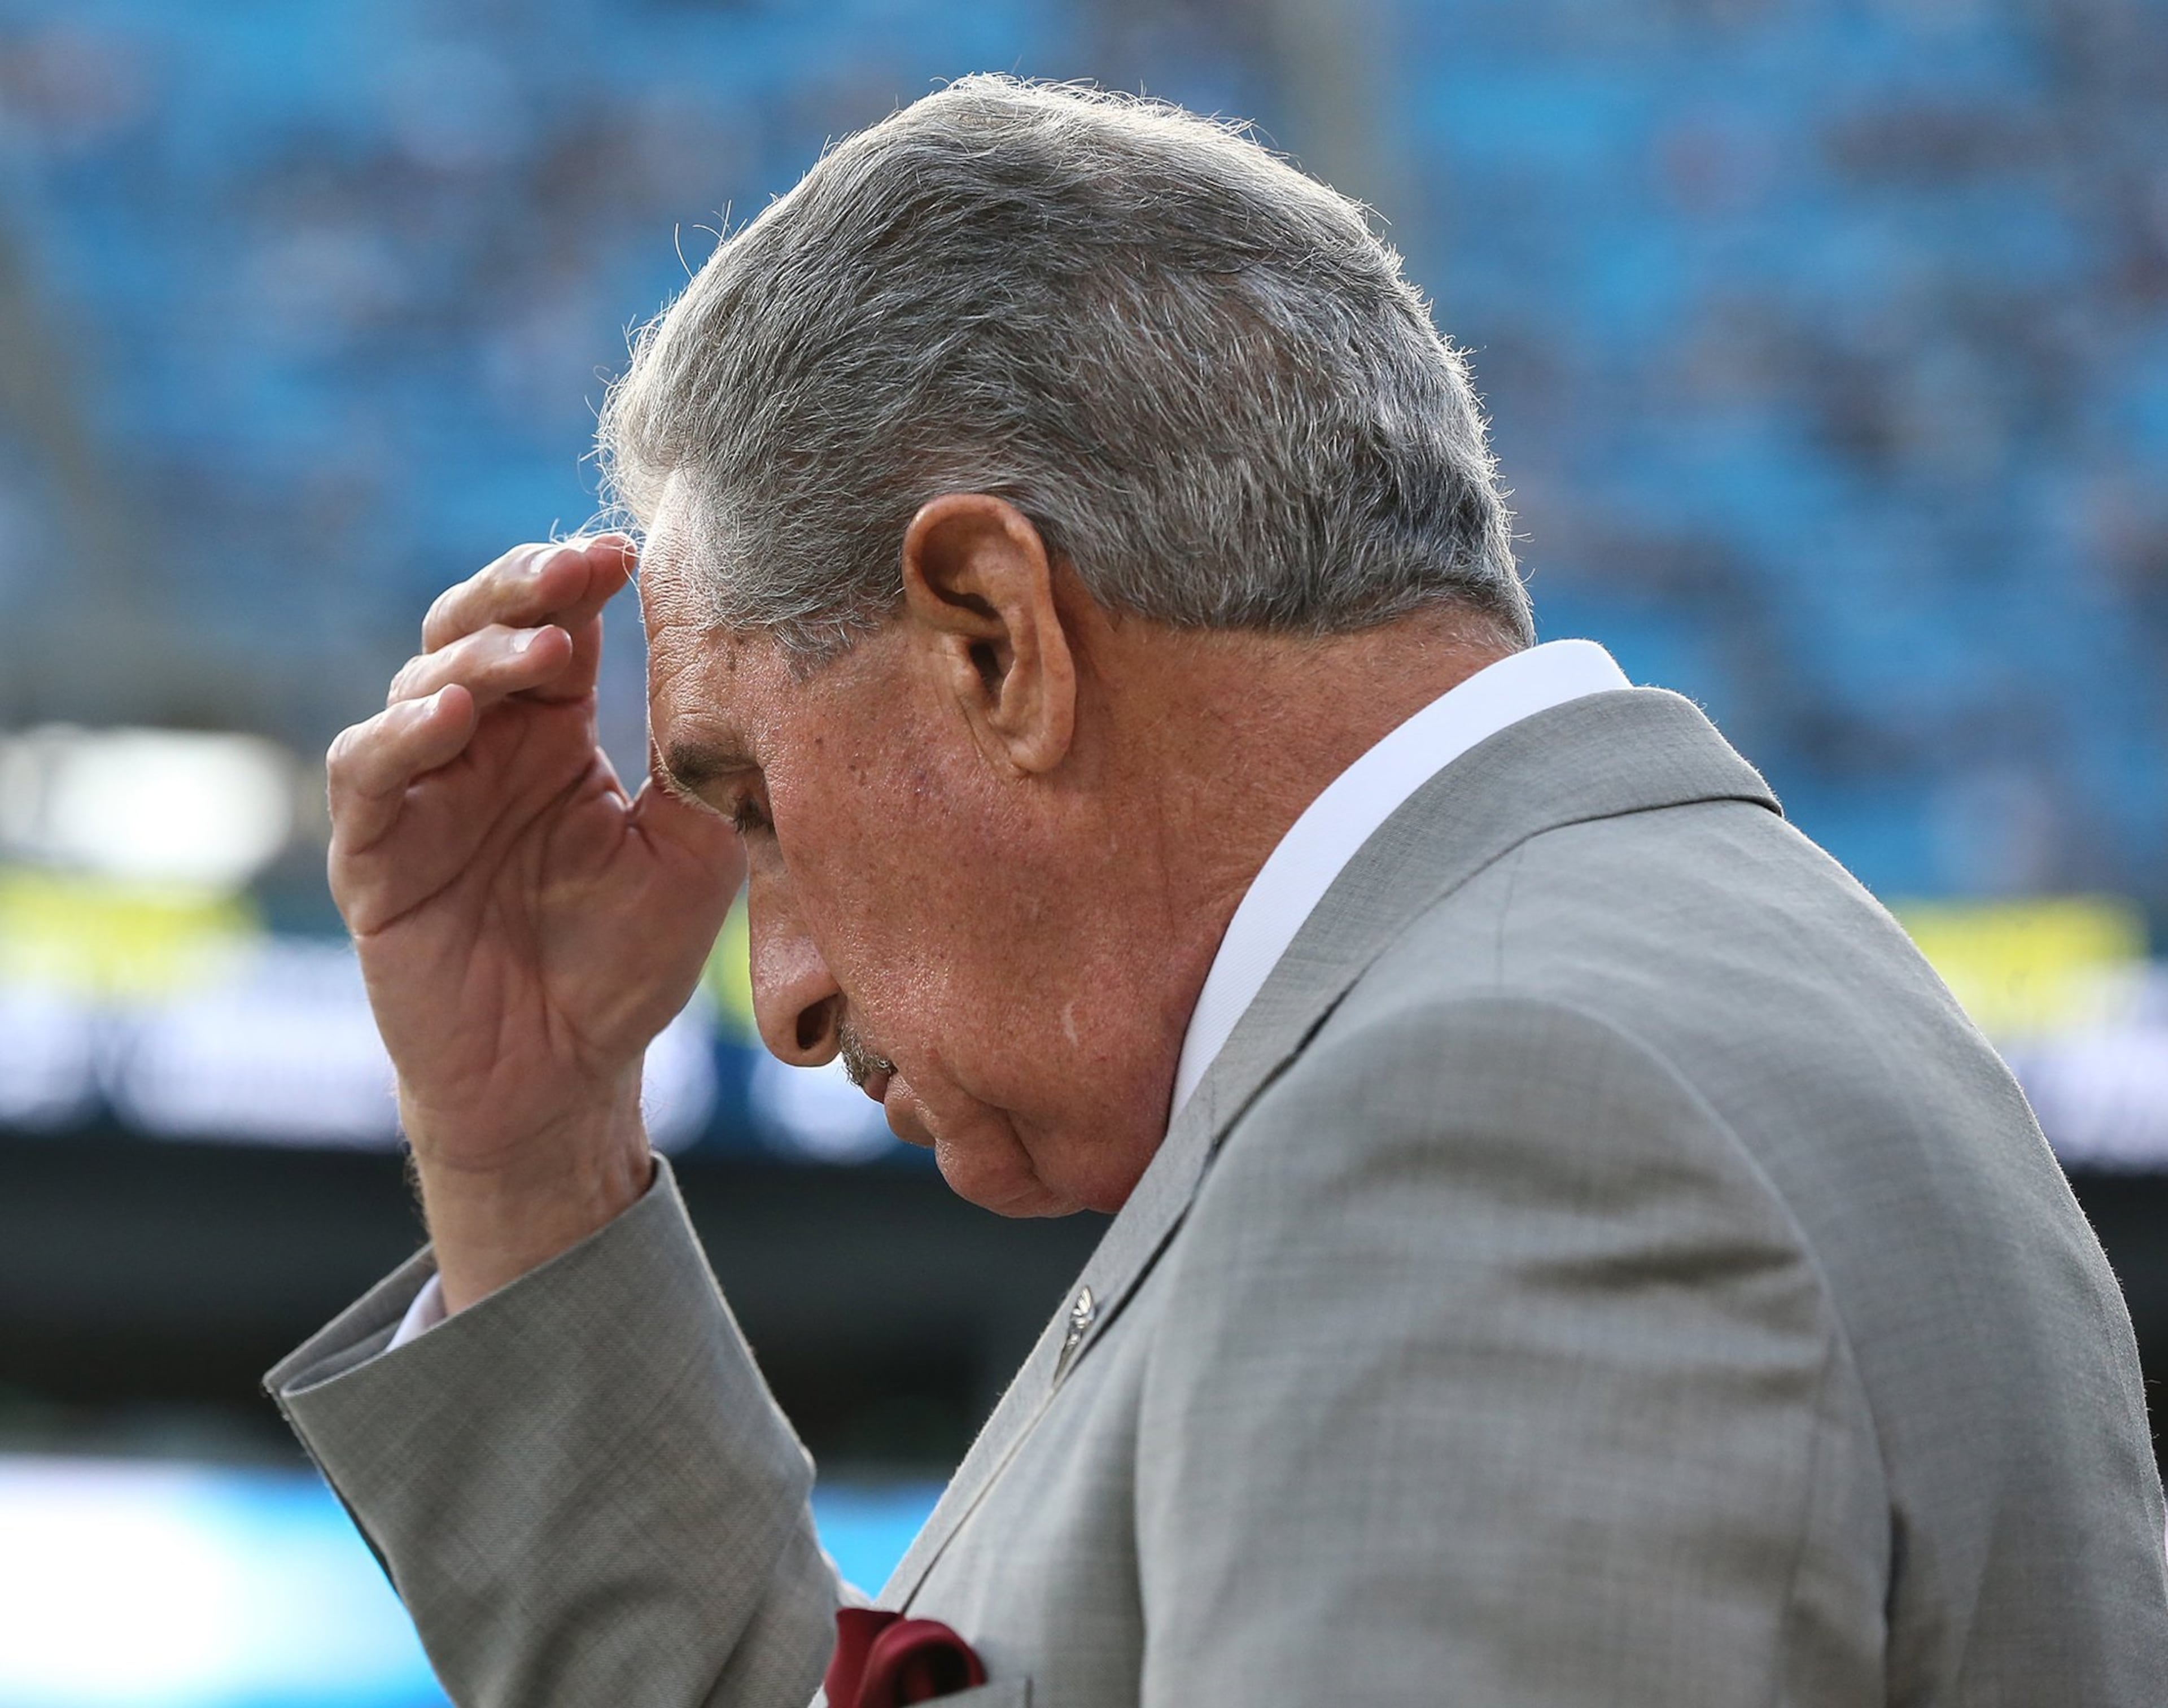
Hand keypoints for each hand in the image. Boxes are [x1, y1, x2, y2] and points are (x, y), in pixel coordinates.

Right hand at [327, 537, 741, 1309]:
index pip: (555, 625)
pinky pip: (368, 772)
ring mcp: (421, 795)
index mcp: (553, 735)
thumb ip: (694, 763)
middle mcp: (481, 748)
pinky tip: (452, 716)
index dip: (578, 580)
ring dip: (479, 655)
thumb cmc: (626, 963)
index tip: (630, 552)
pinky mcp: (374, 853)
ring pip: (421, 683)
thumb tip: (732, 658)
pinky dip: (402, 736)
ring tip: (545, 648)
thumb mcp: (690, 853)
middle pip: (477, 628)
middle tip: (579, 567)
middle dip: (523, 587)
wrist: (563, 1079)